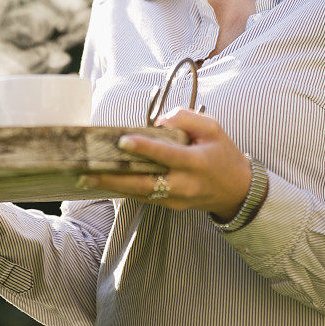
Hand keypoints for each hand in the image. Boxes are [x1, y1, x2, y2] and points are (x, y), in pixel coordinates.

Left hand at [77, 107, 252, 220]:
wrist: (237, 190)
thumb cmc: (223, 153)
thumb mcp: (213, 128)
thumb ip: (187, 118)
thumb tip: (158, 121)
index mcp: (196, 162)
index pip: (166, 155)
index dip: (144, 148)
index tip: (122, 141)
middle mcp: (184, 184)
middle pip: (144, 183)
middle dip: (114, 179)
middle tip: (87, 171)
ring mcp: (177, 199)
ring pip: (140, 194)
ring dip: (113, 186)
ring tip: (87, 177)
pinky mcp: (171, 206)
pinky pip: (144, 197)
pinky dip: (124, 190)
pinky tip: (105, 182)